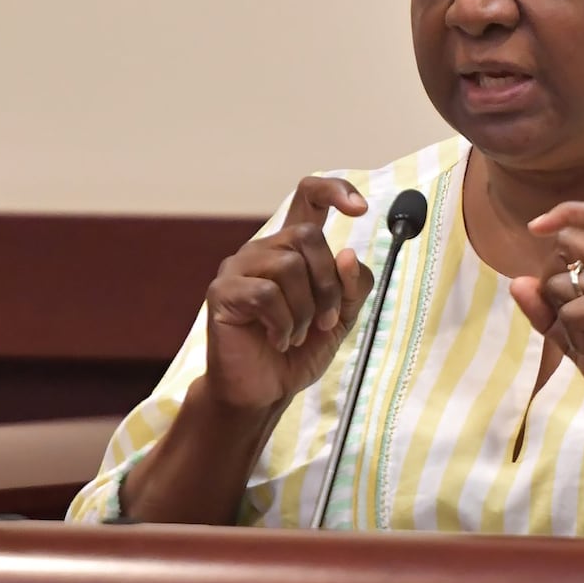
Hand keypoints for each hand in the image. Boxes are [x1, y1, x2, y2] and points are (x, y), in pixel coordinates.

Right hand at [204, 176, 373, 414]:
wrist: (264, 391)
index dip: (335, 191)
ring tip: (298, 334)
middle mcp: (263, 249)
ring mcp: (238, 268)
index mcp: (291, 247)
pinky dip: (283, 323)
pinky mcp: (222, 292)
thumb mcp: (342, 317)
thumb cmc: (299, 350)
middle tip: (326, 321)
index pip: (308, 196)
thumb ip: (353, 286)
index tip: (361, 208)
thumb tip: (347, 254)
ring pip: (288, 266)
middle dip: (328, 283)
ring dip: (305, 310)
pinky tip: (279, 339)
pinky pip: (265, 294)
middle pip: (308, 235)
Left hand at [508, 202, 583, 447]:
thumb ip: (551, 312)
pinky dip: (578, 339)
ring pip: (561, 284)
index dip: (566, 214)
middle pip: (569, 241)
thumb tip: (516, 281)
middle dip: (554, 282)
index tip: (535, 227)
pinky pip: (572, 312)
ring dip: (568, 323)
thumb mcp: (582, 342)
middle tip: (579, 325)